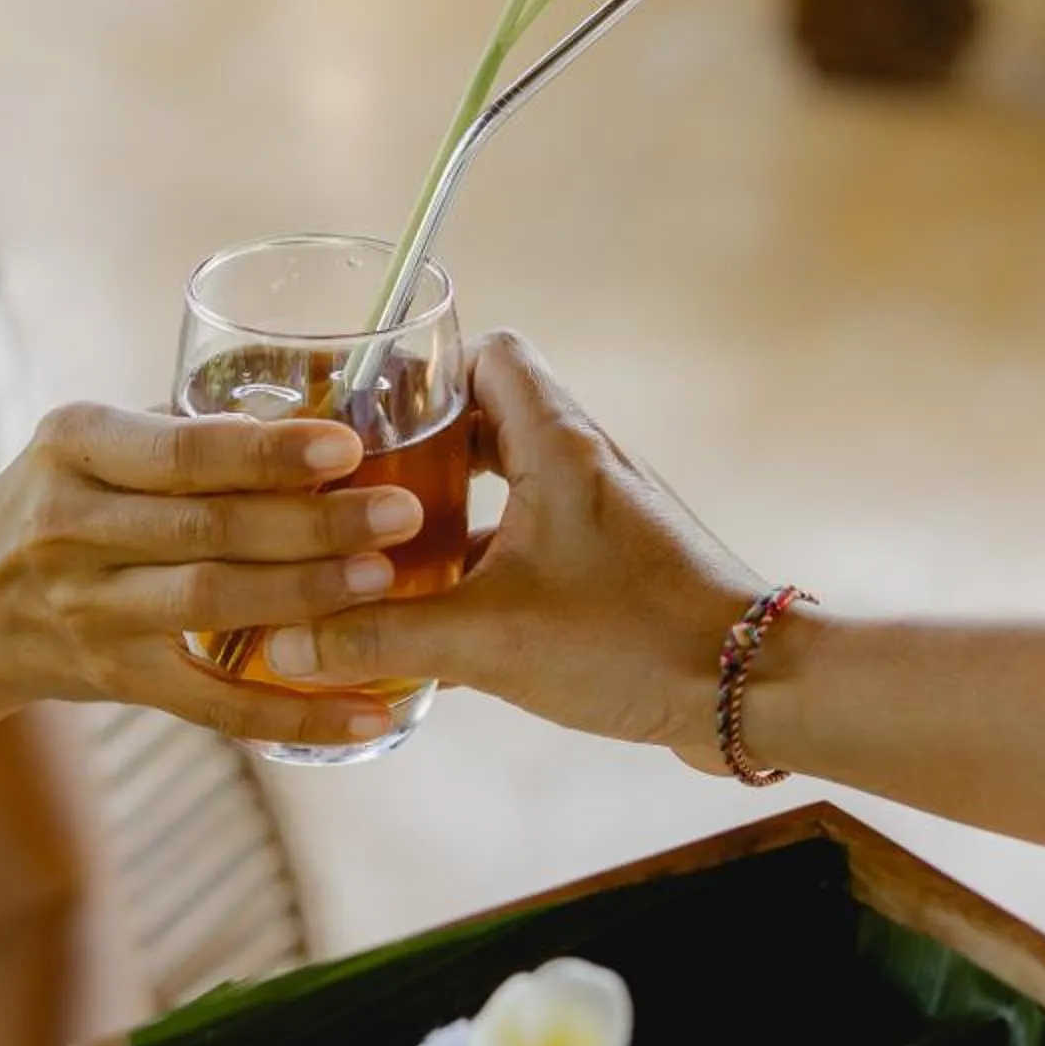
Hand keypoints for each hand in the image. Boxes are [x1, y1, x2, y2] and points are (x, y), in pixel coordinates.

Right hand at [0, 402, 426, 748]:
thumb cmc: (50, 506)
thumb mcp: (86, 448)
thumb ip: (181, 432)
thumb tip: (320, 404)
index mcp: (73, 446)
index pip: (179, 451)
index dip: (265, 452)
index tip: (346, 446)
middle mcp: (70, 527)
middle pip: (207, 529)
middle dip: (313, 523)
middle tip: (399, 513)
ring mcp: (89, 611)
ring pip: (211, 606)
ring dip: (307, 596)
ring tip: (387, 580)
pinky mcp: (116, 680)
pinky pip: (215, 706)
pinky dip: (296, 715)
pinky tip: (368, 716)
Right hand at [261, 333, 764, 765]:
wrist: (754, 692)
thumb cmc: (634, 642)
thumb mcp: (489, 640)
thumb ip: (384, 636)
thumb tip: (291, 644)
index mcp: (557, 444)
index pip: (485, 353)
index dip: (421, 373)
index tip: (364, 417)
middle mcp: (584, 464)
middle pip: (484, 420)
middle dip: (415, 454)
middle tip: (355, 493)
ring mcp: (603, 516)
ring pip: (507, 489)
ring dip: (446, 518)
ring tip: (381, 559)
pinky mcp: (615, 567)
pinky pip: (531, 544)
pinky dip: (483, 570)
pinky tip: (438, 628)